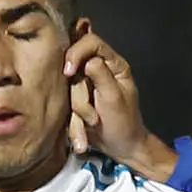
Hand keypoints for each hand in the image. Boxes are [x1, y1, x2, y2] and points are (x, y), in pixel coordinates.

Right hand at [63, 25, 178, 179]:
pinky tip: (83, 138)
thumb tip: (84, 59)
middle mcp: (99, 70)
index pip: (91, 42)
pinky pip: (67, 106)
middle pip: (75, 67)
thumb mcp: (113, 97)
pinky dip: (75, 124)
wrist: (123, 149)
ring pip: (69, 89)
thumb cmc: (124, 123)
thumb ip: (100, 73)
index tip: (69, 72)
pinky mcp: (77, 100)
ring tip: (94, 124)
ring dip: (80, 112)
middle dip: (80, 95)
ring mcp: (86, 86)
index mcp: (113, 64)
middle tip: (92, 114)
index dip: (77, 52)